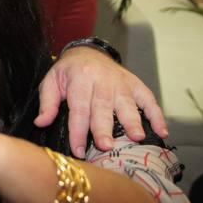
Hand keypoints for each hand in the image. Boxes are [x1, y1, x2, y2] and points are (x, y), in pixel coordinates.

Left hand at [34, 46, 167, 157]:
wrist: (87, 51)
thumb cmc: (68, 72)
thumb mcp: (51, 82)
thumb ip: (47, 102)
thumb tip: (41, 123)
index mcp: (79, 78)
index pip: (78, 108)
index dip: (78, 131)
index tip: (79, 151)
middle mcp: (101, 80)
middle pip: (102, 107)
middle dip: (104, 128)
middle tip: (106, 147)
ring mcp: (121, 82)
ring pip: (127, 103)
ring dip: (132, 121)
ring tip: (137, 137)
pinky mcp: (135, 83)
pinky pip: (148, 99)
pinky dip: (156, 115)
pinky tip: (161, 132)